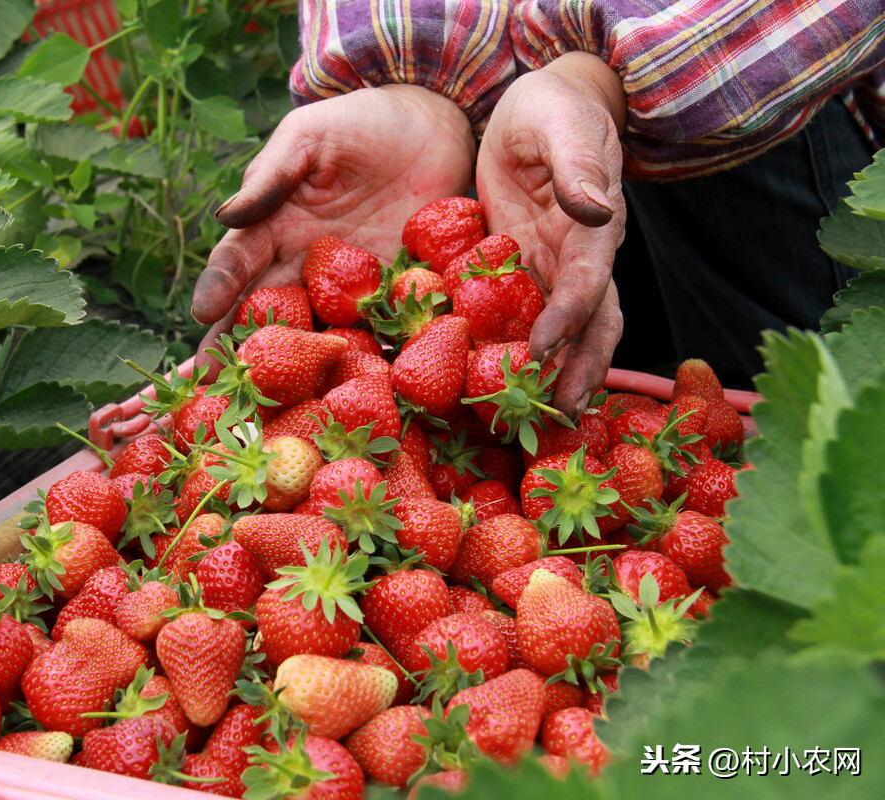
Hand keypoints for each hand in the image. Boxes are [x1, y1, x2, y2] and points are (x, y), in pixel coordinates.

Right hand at [191, 85, 475, 373]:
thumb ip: (272, 174)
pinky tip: (355, 398)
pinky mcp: (395, 301)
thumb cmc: (361, 123)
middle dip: (239, 354)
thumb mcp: (310, 137)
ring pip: (314, 338)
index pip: (236, 266)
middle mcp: (302, 270)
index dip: (218, 289)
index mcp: (273, 230)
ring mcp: (348, 292)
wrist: (436, 127)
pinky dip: (368, 365)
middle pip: (264, 318)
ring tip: (274, 411)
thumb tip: (227, 215)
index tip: (202, 315)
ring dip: (296, 375)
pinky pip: (378, 336)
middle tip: (214, 390)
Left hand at [476, 52, 626, 417]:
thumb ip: (576, 164)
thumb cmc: (552, 109)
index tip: (541, 349)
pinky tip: (502, 384)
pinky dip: (522, 352)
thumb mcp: (561, 124)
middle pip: (593, 324)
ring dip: (559, 374)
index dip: (569, 318)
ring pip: (567, 332)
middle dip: (580, 369)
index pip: (588, 281)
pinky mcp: (526, 271)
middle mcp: (582, 256)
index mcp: (595, 225)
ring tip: (541, 419)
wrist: (539, 110)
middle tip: (559, 416)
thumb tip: (594, 207)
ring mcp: (556, 267)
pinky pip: (527, 317)